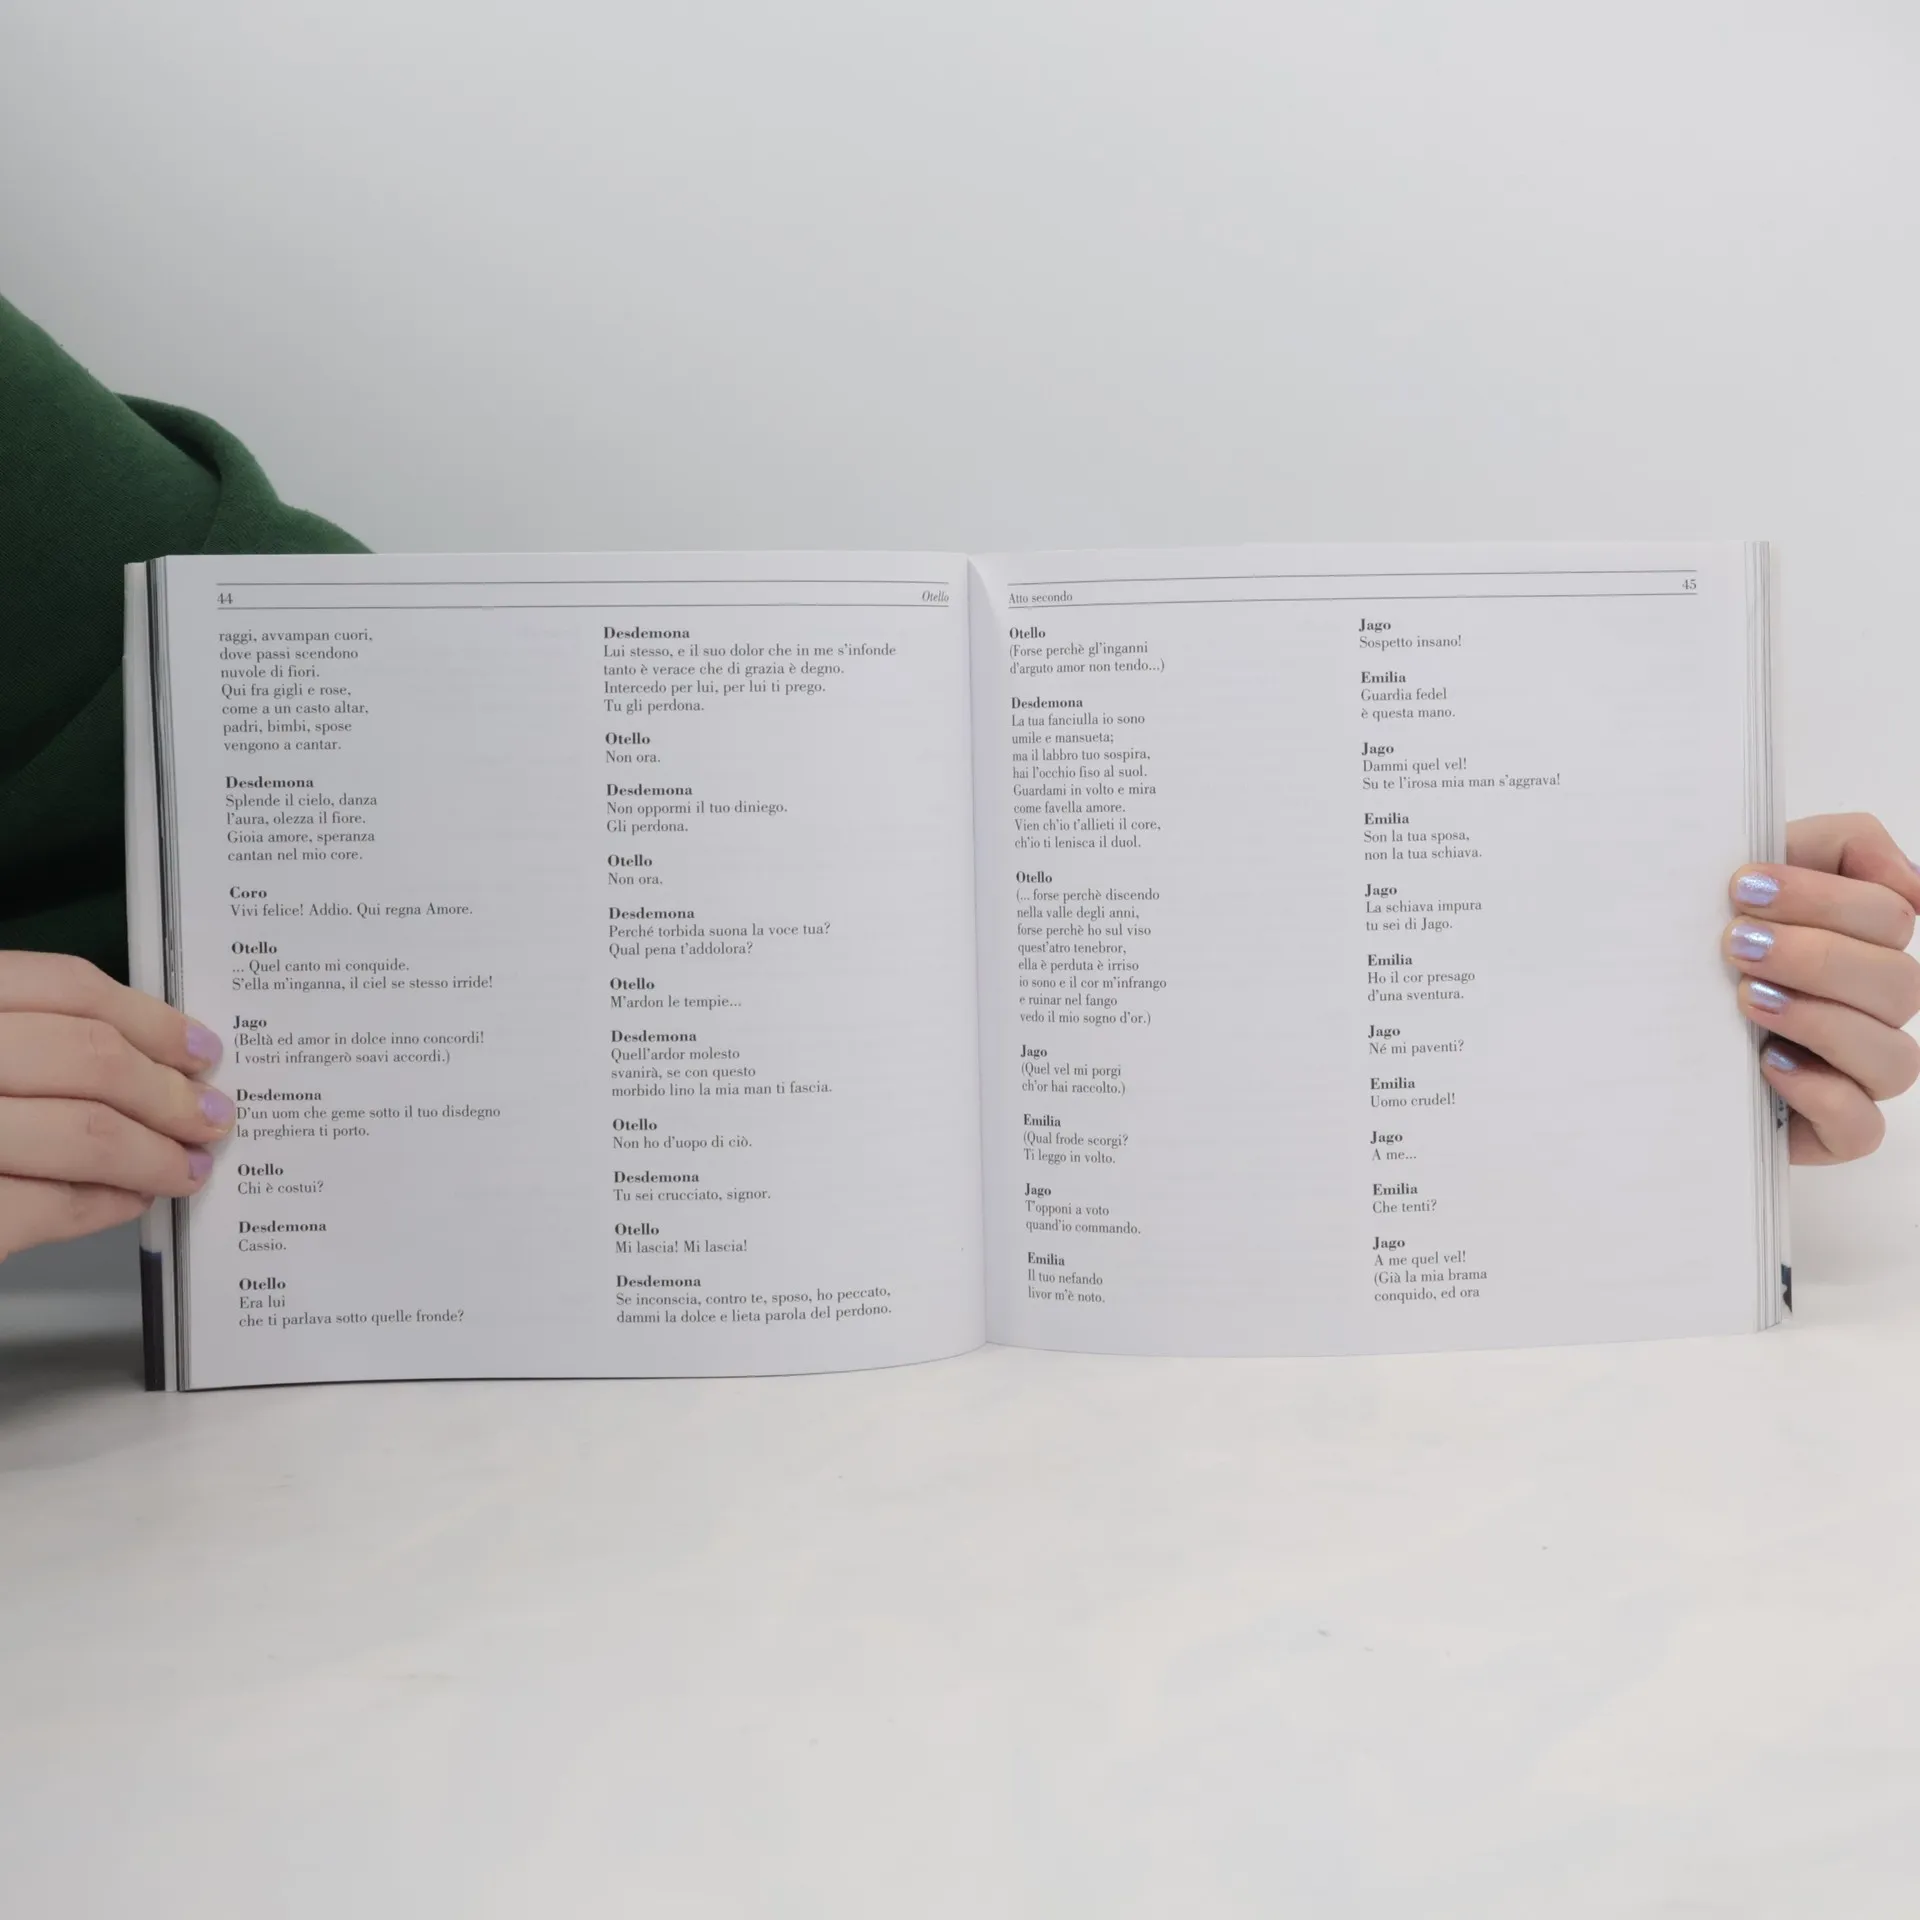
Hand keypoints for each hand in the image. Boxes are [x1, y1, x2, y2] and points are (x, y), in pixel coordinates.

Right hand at [0, 952, 231, 1261]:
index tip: (200, 1049)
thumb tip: (138, 1055)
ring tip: (185, 1167)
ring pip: (83, 1134)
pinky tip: (127, 1201)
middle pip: (89, 1058)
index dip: (150, 1018)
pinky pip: (46, 1207)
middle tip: (211, 1117)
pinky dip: (104, 1205)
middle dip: (168, 1093)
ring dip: (154, 1155)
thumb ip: (20, 1039)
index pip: (64, 986)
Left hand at [1725, 814, 1919, 1163]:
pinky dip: (1823, 1094)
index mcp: (1865, 944)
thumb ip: (1839, 844)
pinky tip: (1768, 1063)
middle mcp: (1873, 1009)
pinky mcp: (1829, 1129)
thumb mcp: (1754, 876)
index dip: (1822, 897)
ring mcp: (1857, 1073)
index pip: (1891, 914)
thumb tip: (1908, 878)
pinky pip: (1862, 1127)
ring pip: (1896, 1059)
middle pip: (1901, 983)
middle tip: (1735, 944)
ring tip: (1746, 999)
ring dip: (1820, 1021)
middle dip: (1815, 956)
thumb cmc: (1702, 945)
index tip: (1741, 888)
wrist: (1637, 1022)